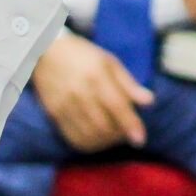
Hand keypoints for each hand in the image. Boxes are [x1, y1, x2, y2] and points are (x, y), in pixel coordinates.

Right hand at [30, 30, 152, 152]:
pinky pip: (73, 138)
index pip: (116, 106)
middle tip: (128, 134)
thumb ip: (129, 84)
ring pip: (88, 135)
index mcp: (96, 75)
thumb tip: (149, 102)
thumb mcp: (110, 62)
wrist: (46, 52)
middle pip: (103, 125)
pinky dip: (89, 144)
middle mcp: (79, 92)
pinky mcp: (54, 113)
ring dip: (106, 142)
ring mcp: (64, 104)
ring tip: (114, 136)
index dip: (130, 125)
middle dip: (119, 136)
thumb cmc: (84, 56)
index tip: (140, 139)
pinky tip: (97, 138)